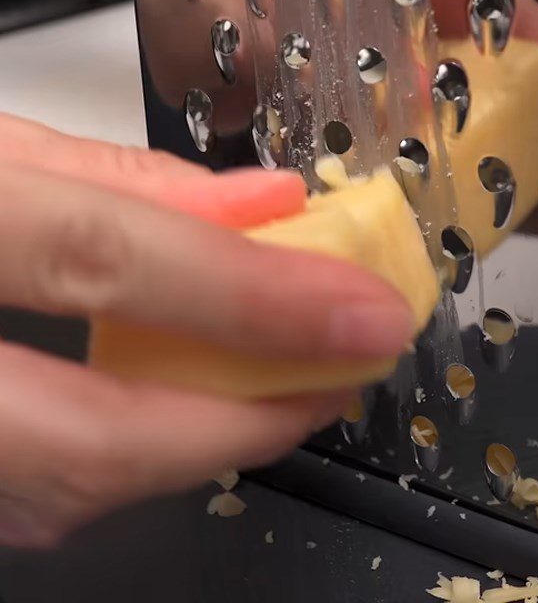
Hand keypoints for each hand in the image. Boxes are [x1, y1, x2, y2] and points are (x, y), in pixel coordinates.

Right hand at [0, 113, 413, 548]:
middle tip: (337, 379)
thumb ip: (125, 178)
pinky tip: (171, 411)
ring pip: (56, 492)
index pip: (107, 261)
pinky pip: (24, 496)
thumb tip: (265, 208)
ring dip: (191, 447)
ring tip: (276, 391)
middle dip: (243, 422)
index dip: (254, 296)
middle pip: (88, 436)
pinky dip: (116, 458)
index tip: (366, 312)